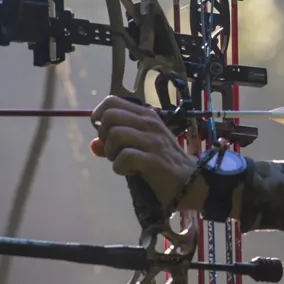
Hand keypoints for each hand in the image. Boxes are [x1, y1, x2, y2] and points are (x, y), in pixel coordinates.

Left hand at [89, 96, 203, 210]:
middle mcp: (149, 123)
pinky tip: (130, 172)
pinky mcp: (153, 160)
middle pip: (110, 116)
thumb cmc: (163, 162)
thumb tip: (94, 144)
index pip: (112, 101)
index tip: (103, 133)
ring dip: (111, 152)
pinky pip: (124, 157)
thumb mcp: (141, 146)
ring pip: (115, 134)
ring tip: (122, 162)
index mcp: (146, 115)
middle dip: (104, 135)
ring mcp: (152, 141)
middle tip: (114, 150)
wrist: (190, 181)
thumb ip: (116, 143)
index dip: (99, 115)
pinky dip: (120, 168)